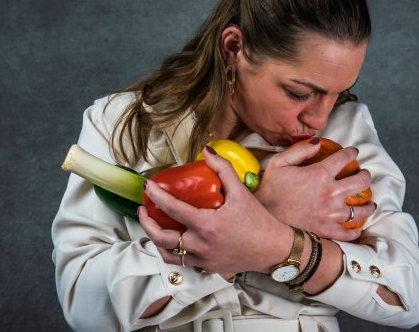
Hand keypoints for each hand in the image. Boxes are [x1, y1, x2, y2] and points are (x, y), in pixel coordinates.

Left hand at [138, 146, 291, 276]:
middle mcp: (201, 245)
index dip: (156, 196)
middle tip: (144, 209)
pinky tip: (174, 241)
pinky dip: (173, 252)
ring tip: (155, 227)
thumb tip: (207, 151)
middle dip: (146, 223)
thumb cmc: (259, 221)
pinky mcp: (208, 268)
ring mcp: (203, 259)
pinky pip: (183, 262)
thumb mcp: (241, 191)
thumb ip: (223, 169)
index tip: (148, 187)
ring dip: (156, 241)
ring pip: (168, 255)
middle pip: (161, 237)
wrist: (274, 249)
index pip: (172, 208)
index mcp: (206, 225)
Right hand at [254, 140, 374, 240]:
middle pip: (360, 182)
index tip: (354, 152)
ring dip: (368, 205)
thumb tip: (318, 143)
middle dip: (366, 176)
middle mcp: (330, 193)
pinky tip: (357, 228)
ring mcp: (331, 214)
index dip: (352, 152)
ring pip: (359, 210)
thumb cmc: (269, 189)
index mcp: (320, 174)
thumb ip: (300, 151)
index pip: (344, 158)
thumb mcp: (279, 163)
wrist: (264, 218)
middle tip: (365, 175)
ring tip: (370, 203)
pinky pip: (347, 233)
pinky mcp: (327, 230)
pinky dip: (355, 231)